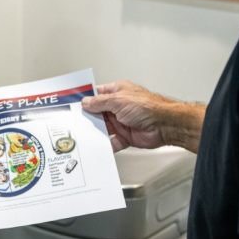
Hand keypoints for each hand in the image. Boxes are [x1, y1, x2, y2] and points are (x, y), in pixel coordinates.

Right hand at [82, 81, 205, 153]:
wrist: (165, 125)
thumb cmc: (148, 107)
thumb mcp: (118, 101)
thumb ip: (100, 103)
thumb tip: (86, 102)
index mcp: (118, 92)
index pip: (97, 93)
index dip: (86, 98)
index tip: (74, 103)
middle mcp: (119, 106)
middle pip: (98, 112)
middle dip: (89, 117)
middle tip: (76, 121)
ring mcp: (122, 121)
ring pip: (104, 128)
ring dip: (97, 131)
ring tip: (85, 135)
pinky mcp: (126, 136)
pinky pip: (113, 141)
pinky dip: (107, 145)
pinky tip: (100, 146)